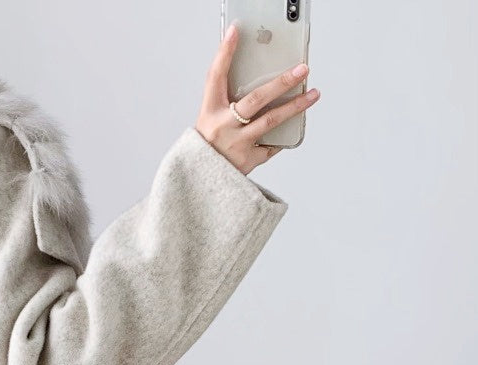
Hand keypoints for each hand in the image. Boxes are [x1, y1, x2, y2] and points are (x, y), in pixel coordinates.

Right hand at [195, 21, 320, 175]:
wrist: (200, 182)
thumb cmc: (206, 147)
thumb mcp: (209, 120)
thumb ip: (227, 101)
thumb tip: (256, 81)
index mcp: (209, 112)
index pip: (215, 77)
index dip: (225, 53)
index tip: (235, 32)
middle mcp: (223, 126)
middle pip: (256, 99)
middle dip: (282, 82)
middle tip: (302, 69)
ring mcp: (236, 144)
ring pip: (271, 121)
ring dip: (295, 106)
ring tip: (312, 94)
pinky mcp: (247, 160)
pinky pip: (270, 145)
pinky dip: (281, 137)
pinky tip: (291, 128)